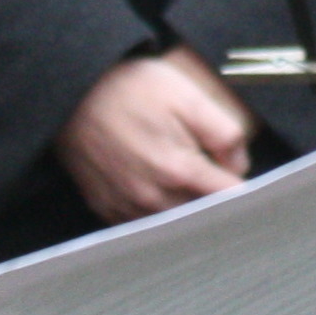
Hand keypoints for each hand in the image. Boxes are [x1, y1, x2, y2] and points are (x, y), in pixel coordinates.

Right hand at [56, 46, 253, 222]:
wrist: (73, 92)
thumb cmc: (132, 89)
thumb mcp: (188, 97)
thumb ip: (225, 134)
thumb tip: (240, 167)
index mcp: (177, 170)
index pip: (227, 198)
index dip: (242, 187)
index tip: (240, 176)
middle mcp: (151, 197)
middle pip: (201, 215)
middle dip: (214, 199)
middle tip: (214, 175)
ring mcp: (125, 206)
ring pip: (173, 224)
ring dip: (186, 209)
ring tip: (185, 181)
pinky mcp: (105, 207)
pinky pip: (142, 225)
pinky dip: (157, 214)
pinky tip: (158, 189)